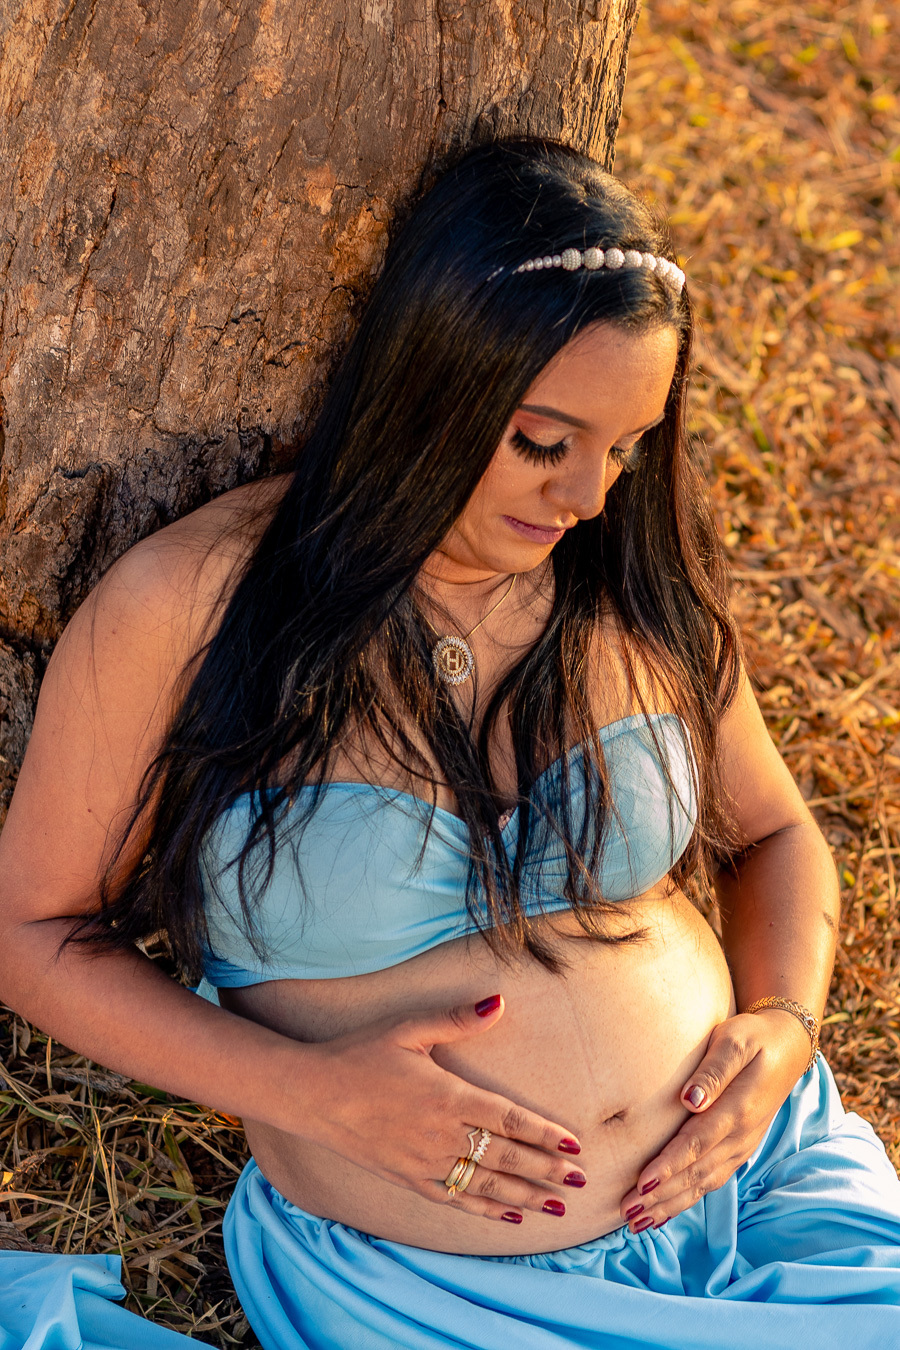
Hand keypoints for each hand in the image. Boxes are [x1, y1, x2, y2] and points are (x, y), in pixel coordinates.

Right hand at [301, 993, 585, 1223]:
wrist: (311, 1094)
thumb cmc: (359, 1053)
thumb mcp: (408, 1027)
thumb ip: (457, 1018)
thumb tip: (499, 1002)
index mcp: (448, 1095)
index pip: (509, 1118)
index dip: (544, 1133)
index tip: (574, 1144)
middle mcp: (441, 1134)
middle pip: (506, 1156)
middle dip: (546, 1169)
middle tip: (580, 1180)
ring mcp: (424, 1162)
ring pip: (486, 1184)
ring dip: (526, 1195)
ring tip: (558, 1203)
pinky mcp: (407, 1178)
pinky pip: (455, 1199)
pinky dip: (486, 1209)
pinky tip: (510, 1216)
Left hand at [618, 1008, 811, 1232]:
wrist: (788, 1047)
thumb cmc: (753, 1037)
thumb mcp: (734, 1041)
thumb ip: (713, 1070)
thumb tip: (690, 1099)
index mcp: (739, 1109)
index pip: (698, 1143)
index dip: (670, 1165)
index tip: (642, 1183)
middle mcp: (741, 1136)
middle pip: (697, 1172)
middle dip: (662, 1196)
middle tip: (627, 1213)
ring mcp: (741, 1146)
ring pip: (704, 1184)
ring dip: (671, 1205)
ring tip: (638, 1222)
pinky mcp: (738, 1150)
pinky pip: (711, 1181)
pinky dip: (687, 1199)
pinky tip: (663, 1212)